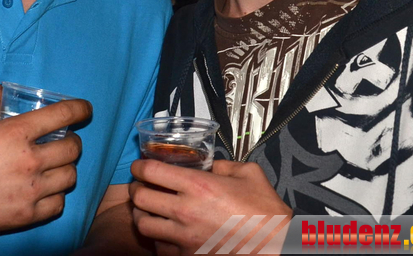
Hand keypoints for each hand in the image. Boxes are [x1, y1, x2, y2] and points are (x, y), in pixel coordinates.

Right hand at [0, 82, 91, 237]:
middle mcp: (28, 161)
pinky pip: (58, 204)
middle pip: (73, 148)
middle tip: (63, 141)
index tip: (85, 110)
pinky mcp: (26, 216)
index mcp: (15, 133)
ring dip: (65, 168)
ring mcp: (29, 191)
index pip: (63, 115)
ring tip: (54, 166)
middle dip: (72, 141)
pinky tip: (45, 189)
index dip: (80, 109)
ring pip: (70, 176)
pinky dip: (56, 195)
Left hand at [130, 159, 291, 255]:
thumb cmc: (265, 212)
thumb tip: (212, 165)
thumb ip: (225, 164)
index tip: (139, 165)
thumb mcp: (250, 174)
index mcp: (199, 186)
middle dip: (136, 188)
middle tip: (140, 186)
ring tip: (147, 209)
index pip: (151, 171)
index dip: (139, 166)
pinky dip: (157, 238)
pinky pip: (159, 246)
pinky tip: (165, 232)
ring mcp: (184, 237)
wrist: (276, 247)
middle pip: (140, 197)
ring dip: (141, 214)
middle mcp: (186, 211)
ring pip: (143, 225)